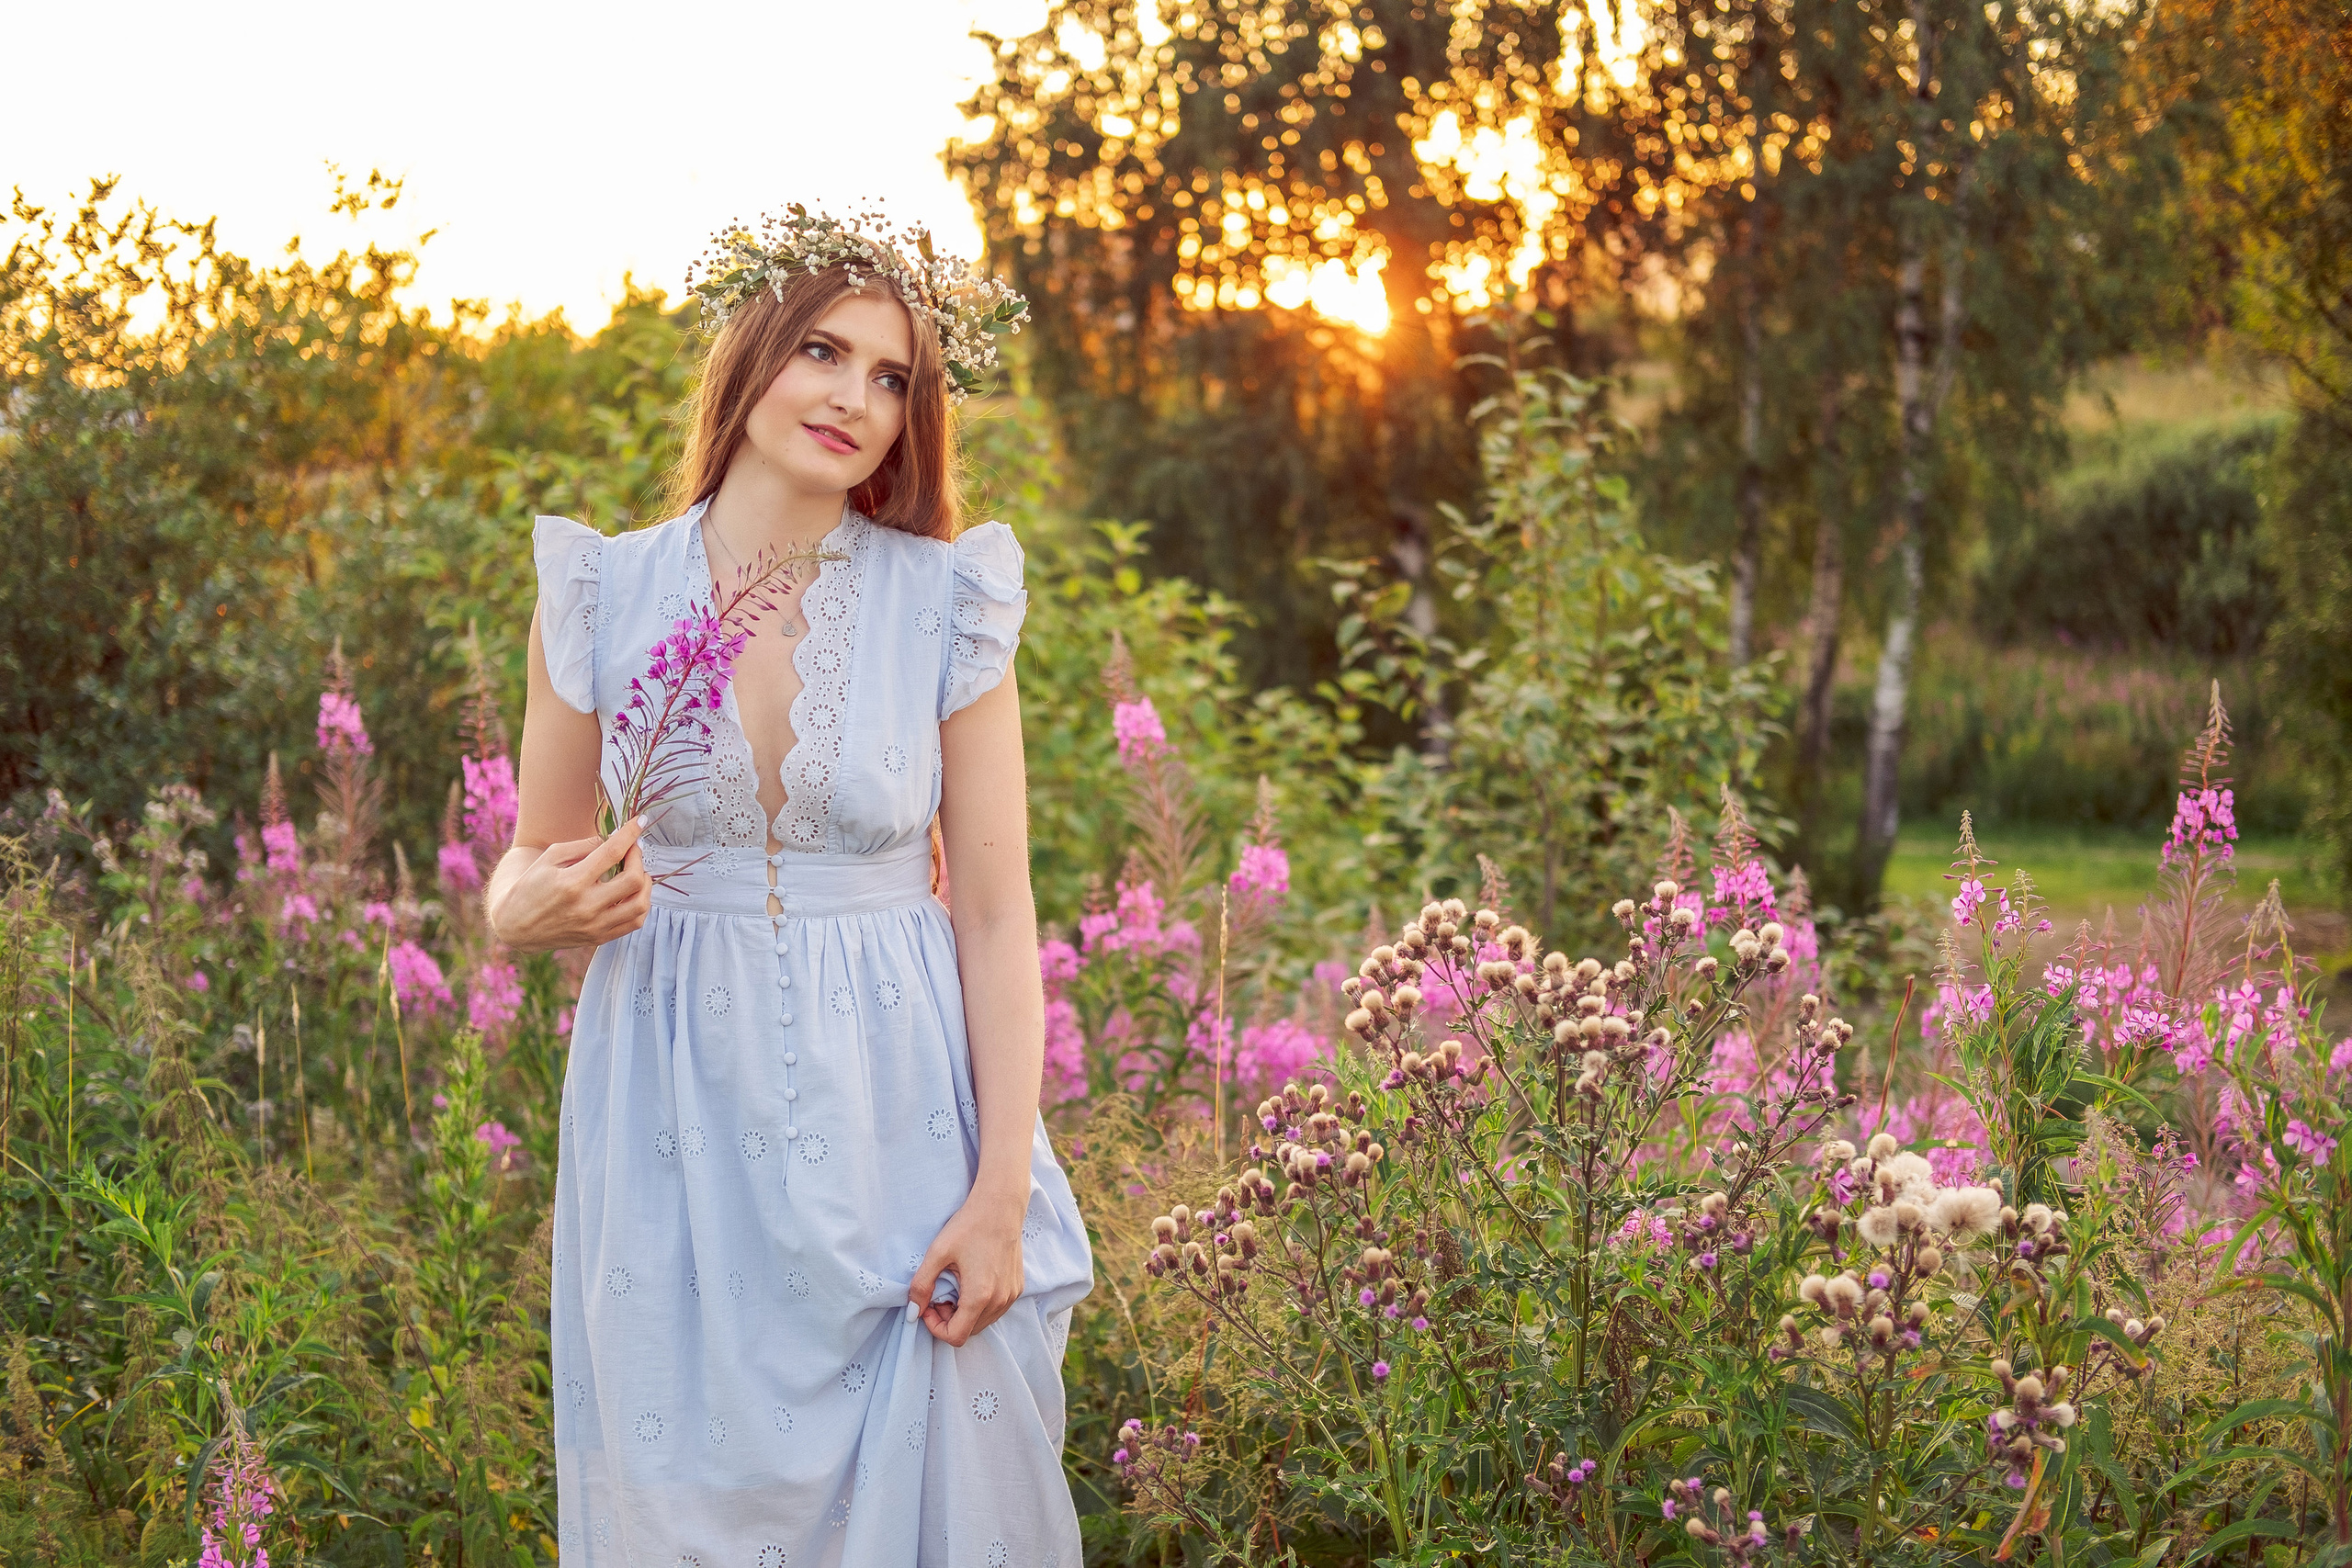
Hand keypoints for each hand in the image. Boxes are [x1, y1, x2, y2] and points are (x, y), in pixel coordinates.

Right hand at [487, 817, 651, 952]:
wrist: (515, 926)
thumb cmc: (530, 886)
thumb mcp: (549, 858)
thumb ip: (582, 846)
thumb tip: (613, 839)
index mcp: (572, 882)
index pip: (612, 853)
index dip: (630, 834)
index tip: (640, 821)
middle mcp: (586, 906)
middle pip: (634, 879)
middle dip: (639, 857)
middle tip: (633, 850)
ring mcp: (594, 925)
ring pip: (640, 904)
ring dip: (646, 883)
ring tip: (636, 873)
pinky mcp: (598, 938)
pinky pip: (634, 923)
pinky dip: (640, 904)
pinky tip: (632, 893)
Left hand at [909, 1185, 1025, 1346]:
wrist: (1000, 1206)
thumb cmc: (969, 1226)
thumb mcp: (937, 1253)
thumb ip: (921, 1285)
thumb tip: (913, 1312)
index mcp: (979, 1296)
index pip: (956, 1336)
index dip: (935, 1327)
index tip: (928, 1305)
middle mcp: (999, 1301)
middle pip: (969, 1332)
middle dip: (948, 1320)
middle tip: (938, 1295)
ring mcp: (1011, 1295)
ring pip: (982, 1322)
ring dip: (964, 1314)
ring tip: (954, 1287)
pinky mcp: (1017, 1288)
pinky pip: (995, 1310)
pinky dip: (979, 1306)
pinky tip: (971, 1282)